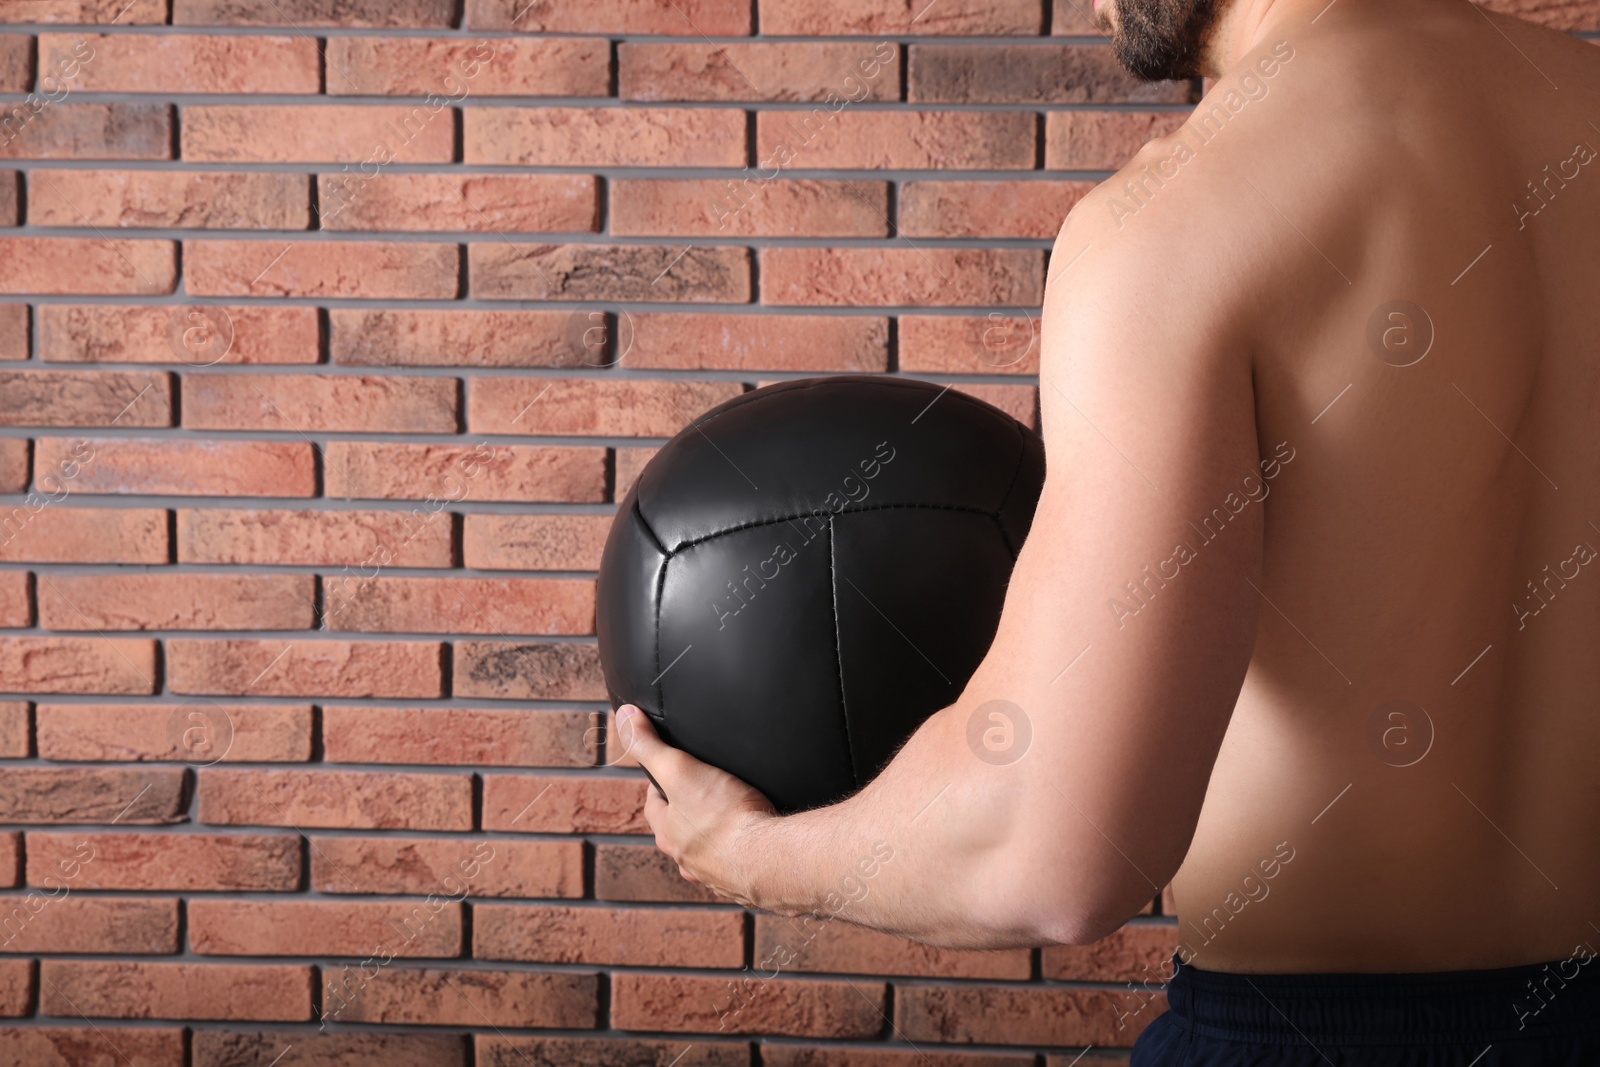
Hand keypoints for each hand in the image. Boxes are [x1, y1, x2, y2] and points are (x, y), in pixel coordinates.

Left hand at [617, 704, 777, 909]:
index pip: (654, 804)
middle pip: (680, 830)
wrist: (770, 858)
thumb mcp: (679, 770)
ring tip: (734, 813)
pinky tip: (757, 839)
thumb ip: (650, 746)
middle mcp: (687, 859)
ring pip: (708, 850)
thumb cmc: (724, 817)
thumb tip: (624, 718)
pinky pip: (739, 863)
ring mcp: (716, 873)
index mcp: (668, 834)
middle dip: (689, 810)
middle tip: (708, 788)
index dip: (661, 784)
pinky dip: (744, 851)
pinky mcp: (746, 880)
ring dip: (715, 836)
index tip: (674, 768)